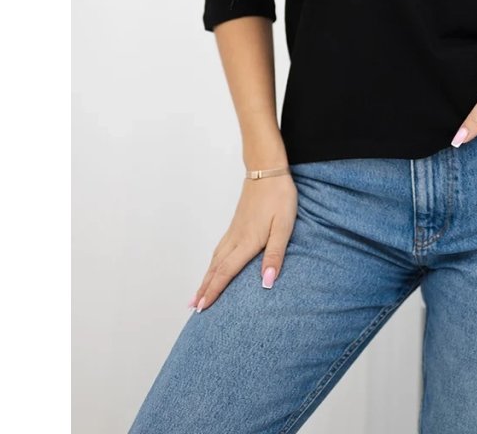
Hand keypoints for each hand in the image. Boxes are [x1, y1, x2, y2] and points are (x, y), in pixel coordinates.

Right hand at [188, 172, 297, 311]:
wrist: (267, 169)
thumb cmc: (278, 196)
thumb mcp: (283, 226)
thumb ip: (275, 254)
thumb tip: (267, 283)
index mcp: (247, 242)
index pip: (226, 272)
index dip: (214, 291)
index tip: (202, 308)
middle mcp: (236, 238)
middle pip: (216, 268)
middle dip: (204, 288)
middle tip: (192, 307)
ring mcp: (234, 229)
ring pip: (215, 258)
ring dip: (206, 276)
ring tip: (198, 291)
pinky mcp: (236, 223)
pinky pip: (219, 248)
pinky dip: (213, 262)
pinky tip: (214, 265)